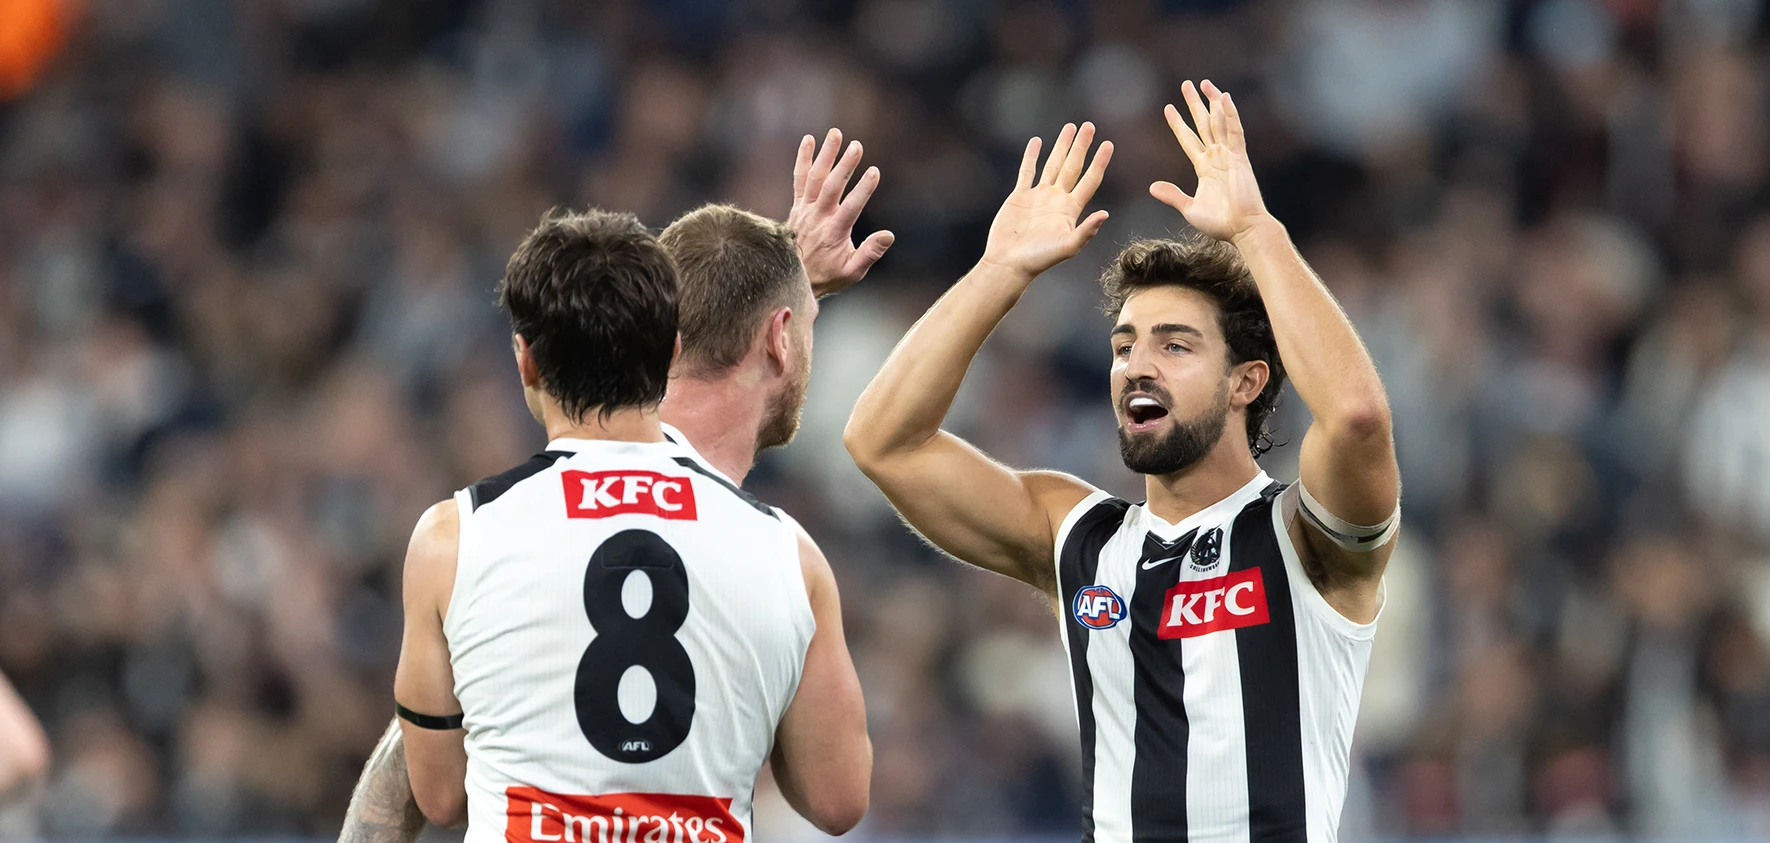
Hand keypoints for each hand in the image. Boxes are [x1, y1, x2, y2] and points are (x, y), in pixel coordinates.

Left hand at [789, 129, 894, 296]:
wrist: (792, 277)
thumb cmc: (828, 275)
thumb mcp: (852, 272)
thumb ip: (869, 253)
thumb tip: (888, 235)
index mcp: (834, 232)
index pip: (851, 207)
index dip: (863, 189)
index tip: (874, 172)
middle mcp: (818, 218)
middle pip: (832, 187)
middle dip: (845, 165)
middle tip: (857, 146)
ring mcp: (805, 210)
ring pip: (815, 178)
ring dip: (826, 155)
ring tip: (836, 134)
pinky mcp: (798, 206)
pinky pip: (799, 179)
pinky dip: (803, 159)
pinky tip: (809, 140)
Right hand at [981, 122, 1112, 279]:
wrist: (1009, 263)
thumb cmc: (1039, 259)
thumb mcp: (1068, 246)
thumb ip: (1086, 231)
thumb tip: (1105, 214)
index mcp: (1071, 209)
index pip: (1089, 180)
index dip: (1099, 162)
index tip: (1108, 144)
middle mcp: (1057, 199)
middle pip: (1073, 166)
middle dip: (1081, 146)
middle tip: (1089, 126)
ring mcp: (1039, 197)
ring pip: (1053, 165)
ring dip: (1061, 146)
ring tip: (1069, 127)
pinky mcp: (1020, 197)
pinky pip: (1027, 171)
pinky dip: (1031, 156)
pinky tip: (1036, 142)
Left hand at [1152, 80, 1272, 243]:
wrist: (1242, 230)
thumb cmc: (1220, 223)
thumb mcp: (1190, 208)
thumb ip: (1172, 195)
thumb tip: (1152, 187)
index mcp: (1205, 168)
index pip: (1188, 139)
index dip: (1178, 124)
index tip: (1168, 108)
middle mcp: (1217, 157)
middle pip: (1204, 124)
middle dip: (1195, 104)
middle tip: (1186, 85)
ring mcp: (1230, 156)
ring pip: (1219, 122)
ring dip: (1212, 102)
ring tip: (1204, 83)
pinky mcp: (1240, 158)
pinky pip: (1235, 132)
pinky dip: (1230, 115)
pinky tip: (1224, 98)